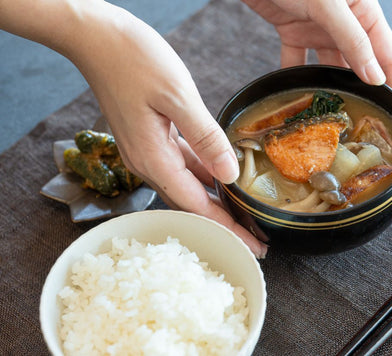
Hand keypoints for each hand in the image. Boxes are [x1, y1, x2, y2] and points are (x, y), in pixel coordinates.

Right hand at [0, 0, 267, 257]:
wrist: (95, 37)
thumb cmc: (132, 59)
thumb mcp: (177, 95)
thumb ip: (205, 137)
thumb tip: (229, 173)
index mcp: (154, 158)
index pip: (197, 207)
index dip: (227, 228)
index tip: (253, 246)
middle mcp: (148, 162)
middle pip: (192, 204)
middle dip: (224, 224)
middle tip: (255, 240)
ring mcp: (147, 150)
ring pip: (188, 187)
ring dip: (215, 202)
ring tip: (244, 215)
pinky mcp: (149, 137)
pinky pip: (182, 165)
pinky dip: (204, 176)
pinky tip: (221, 178)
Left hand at [242, 0, 391, 115]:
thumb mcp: (328, 5)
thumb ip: (352, 39)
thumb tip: (375, 77)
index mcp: (364, 11)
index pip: (388, 56)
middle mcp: (345, 21)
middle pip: (361, 64)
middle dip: (367, 93)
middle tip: (371, 125)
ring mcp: (318, 26)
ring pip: (329, 66)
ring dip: (331, 88)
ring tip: (335, 116)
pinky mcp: (294, 29)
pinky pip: (297, 60)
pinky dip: (296, 77)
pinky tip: (296, 96)